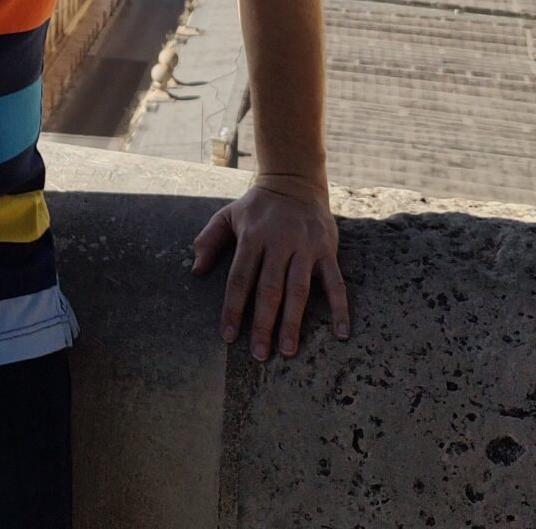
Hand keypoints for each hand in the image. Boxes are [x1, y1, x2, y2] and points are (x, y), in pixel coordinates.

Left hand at [189, 178, 349, 361]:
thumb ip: (210, 239)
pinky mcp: (327, 250)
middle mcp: (279, 243)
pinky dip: (340, 308)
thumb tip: (195, 270)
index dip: (233, 308)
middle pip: (269, 289)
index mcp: (253, 236)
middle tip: (259, 354)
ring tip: (288, 350)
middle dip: (263, 323)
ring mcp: (305, 247)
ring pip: (298, 290)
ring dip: (293, 322)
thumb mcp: (228, 214)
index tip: (228, 336)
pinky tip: (340, 333)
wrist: (296, 180)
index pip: (240, 278)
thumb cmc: (258, 205)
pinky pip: (335, 283)